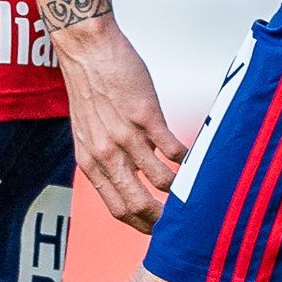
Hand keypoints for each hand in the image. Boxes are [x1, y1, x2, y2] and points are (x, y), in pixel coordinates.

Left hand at [52, 17, 183, 229]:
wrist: (87, 52)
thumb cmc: (90, 89)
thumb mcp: (88, 133)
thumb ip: (107, 158)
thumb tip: (131, 177)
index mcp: (91, 163)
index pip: (117, 208)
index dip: (141, 225)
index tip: (160, 229)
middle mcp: (106, 155)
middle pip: (137, 204)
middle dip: (163, 218)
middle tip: (182, 220)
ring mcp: (126, 137)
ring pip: (161, 179)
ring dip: (181, 186)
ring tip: (195, 185)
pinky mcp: (145, 116)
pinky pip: (173, 149)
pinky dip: (187, 157)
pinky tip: (194, 155)